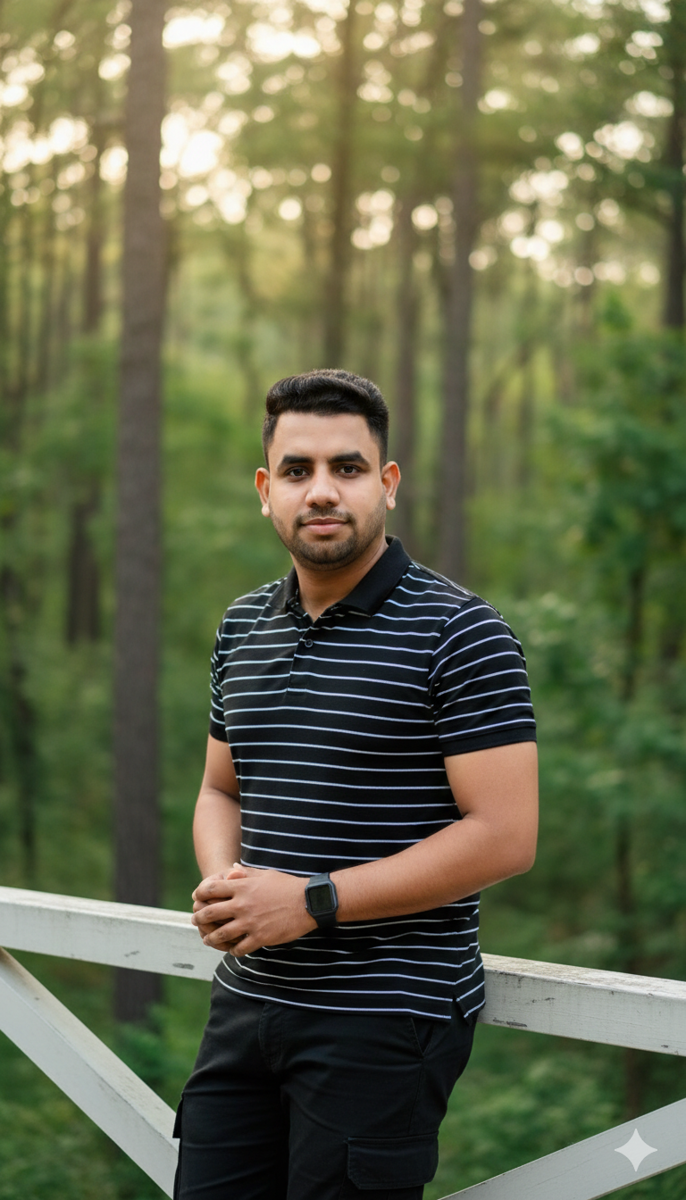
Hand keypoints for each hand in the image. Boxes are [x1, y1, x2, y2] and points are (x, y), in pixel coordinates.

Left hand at [191, 864, 316, 954]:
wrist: (308, 901)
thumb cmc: (287, 885)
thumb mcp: (265, 874)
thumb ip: (246, 873)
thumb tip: (232, 869)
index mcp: (242, 887)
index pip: (211, 890)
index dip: (200, 894)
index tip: (196, 898)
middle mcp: (242, 905)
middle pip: (210, 913)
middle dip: (199, 918)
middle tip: (195, 920)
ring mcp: (250, 922)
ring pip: (221, 934)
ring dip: (210, 938)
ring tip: (207, 939)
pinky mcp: (260, 937)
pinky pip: (240, 948)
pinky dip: (233, 950)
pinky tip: (232, 949)